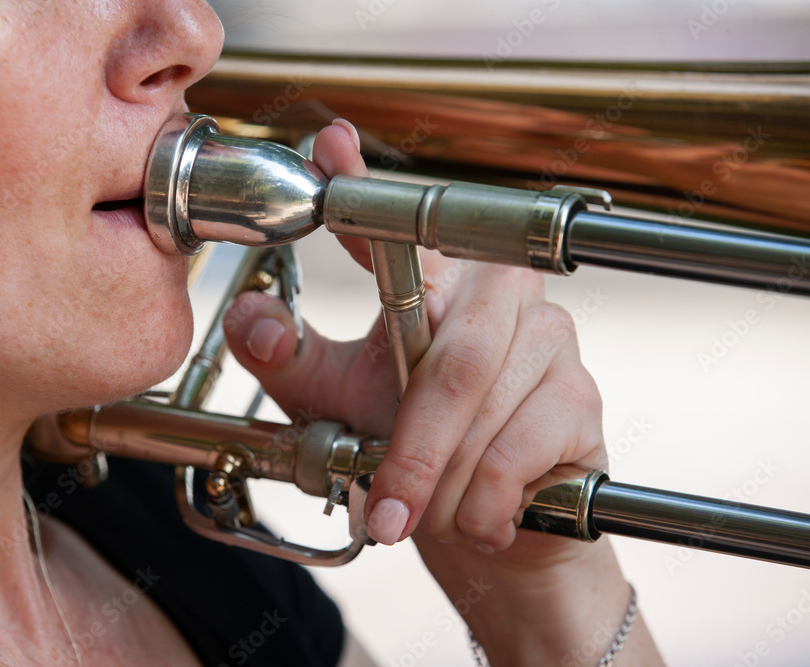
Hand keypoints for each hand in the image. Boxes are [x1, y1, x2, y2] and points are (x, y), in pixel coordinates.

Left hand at [222, 119, 606, 561]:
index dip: (363, 184)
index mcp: (436, 283)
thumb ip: (289, 362)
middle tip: (383, 507)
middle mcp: (499, 294)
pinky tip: (479, 519)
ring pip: (481, 411)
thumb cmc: (416, 449)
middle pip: (450, 361)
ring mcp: (550, 340)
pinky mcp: (581, 398)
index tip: (330, 144)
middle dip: (410, 450)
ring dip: (443, 482)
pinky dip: (484, 502)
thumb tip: (250, 321)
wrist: (492, 525)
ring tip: (426, 515)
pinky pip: (519, 451)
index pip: (399, 225)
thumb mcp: (337, 403)